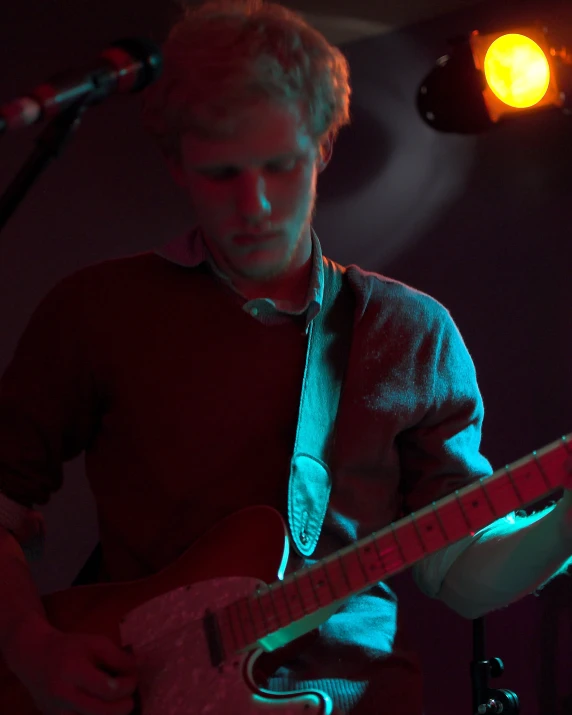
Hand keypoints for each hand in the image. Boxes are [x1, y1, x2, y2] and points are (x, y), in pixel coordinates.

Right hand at [4, 615, 136, 714]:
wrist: (34, 656)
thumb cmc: (68, 647)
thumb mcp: (95, 643)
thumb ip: (117, 657)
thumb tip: (137, 670)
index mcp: (73, 672)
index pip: (107, 689)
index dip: (127, 686)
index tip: (134, 678)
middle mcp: (62, 696)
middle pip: (100, 713)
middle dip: (122, 707)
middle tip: (131, 699)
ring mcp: (56, 712)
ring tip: (119, 703)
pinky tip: (105, 708)